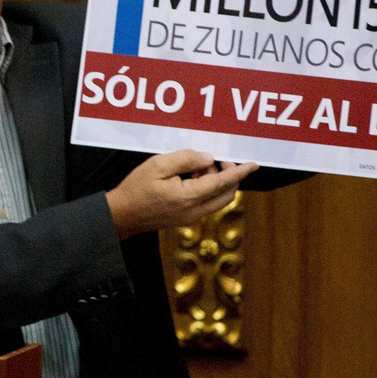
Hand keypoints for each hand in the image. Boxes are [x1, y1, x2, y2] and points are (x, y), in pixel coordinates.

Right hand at [106, 150, 257, 239]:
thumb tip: (208, 159)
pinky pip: (206, 202)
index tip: (254, 164)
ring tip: (195, 166)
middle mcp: (194, 211)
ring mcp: (191, 217)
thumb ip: (186, 159)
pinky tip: (189, 177)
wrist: (122, 215)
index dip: (240, 172)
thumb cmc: (136, 188)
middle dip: (229, 175)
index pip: (222, 182)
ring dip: (215, 181)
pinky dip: (206, 187)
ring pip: (217, 198)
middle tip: (218, 159)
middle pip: (227, 194)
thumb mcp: (158, 165)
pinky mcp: (185, 218)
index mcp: (188, 197)